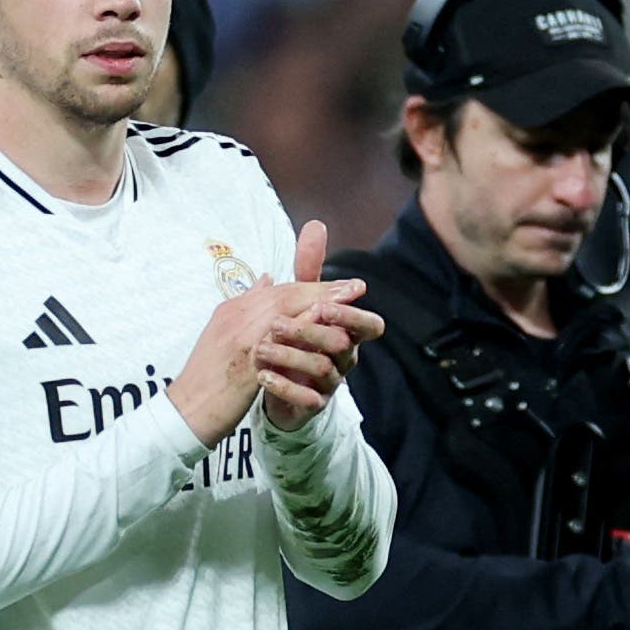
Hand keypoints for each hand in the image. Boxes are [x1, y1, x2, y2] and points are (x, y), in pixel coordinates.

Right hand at [167, 262, 363, 447]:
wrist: (186, 411)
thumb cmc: (209, 377)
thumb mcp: (224, 334)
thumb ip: (248, 308)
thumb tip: (267, 280)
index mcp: (230, 310)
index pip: (277, 290)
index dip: (311, 285)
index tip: (342, 284)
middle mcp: (233, 318)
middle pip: (283, 296)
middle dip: (321, 289)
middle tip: (355, 288)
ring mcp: (236, 340)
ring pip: (283, 314)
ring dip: (319, 307)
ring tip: (349, 307)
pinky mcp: (242, 365)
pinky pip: (277, 345)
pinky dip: (303, 335)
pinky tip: (326, 336)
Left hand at [258, 220, 383, 431]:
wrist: (276, 383)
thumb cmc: (294, 335)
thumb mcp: (299, 300)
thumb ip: (309, 268)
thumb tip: (315, 225)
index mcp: (346, 331)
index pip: (369, 326)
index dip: (352, 316)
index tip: (323, 306)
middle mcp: (344, 357)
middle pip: (343, 346)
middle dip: (312, 332)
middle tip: (277, 324)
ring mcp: (329, 383)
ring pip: (323, 370)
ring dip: (290, 356)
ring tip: (260, 349)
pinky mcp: (311, 405)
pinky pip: (306, 399)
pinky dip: (283, 387)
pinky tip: (261, 376)